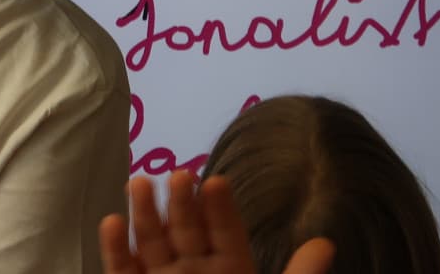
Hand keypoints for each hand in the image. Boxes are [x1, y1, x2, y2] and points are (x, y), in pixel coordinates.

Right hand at [99, 171, 334, 273]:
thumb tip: (326, 242)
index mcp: (232, 273)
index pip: (225, 234)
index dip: (220, 209)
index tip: (215, 182)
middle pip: (186, 232)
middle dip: (180, 204)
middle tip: (177, 175)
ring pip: (151, 244)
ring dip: (144, 215)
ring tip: (140, 183)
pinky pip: (122, 271)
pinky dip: (116, 250)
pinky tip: (113, 223)